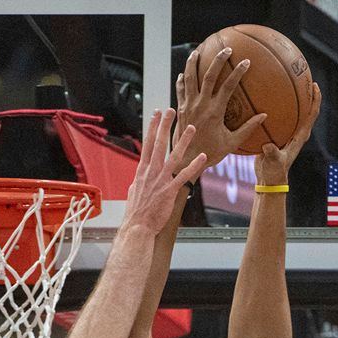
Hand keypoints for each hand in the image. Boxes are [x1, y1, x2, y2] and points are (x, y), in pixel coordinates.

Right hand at [122, 108, 205, 234]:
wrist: (137, 226)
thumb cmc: (136, 212)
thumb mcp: (135, 190)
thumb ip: (141, 179)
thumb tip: (142, 173)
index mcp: (142, 170)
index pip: (147, 143)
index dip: (152, 127)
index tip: (156, 114)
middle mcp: (151, 172)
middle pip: (158, 144)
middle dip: (165, 126)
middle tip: (170, 110)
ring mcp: (160, 181)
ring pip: (173, 156)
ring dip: (183, 141)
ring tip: (191, 127)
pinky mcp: (169, 191)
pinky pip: (183, 175)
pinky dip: (193, 165)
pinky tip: (202, 156)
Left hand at [175, 47, 266, 167]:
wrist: (186, 160)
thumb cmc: (211, 152)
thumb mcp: (232, 142)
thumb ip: (248, 128)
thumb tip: (264, 116)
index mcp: (215, 112)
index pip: (228, 86)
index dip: (238, 72)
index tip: (246, 62)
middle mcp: (201, 105)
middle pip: (208, 76)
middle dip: (218, 60)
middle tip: (226, 49)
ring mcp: (189, 105)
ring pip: (189, 79)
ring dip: (193, 64)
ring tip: (197, 52)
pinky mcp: (181, 109)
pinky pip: (180, 90)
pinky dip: (182, 80)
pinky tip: (184, 73)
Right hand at [255, 82, 321, 184]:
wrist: (269, 179)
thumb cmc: (275, 172)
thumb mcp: (274, 162)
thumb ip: (272, 154)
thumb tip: (267, 145)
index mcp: (300, 136)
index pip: (312, 114)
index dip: (315, 100)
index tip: (314, 85)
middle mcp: (296, 132)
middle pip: (305, 109)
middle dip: (306, 93)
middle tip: (302, 77)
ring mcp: (287, 133)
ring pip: (293, 112)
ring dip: (292, 98)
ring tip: (285, 82)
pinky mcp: (278, 135)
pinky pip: (278, 117)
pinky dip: (275, 107)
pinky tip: (263, 98)